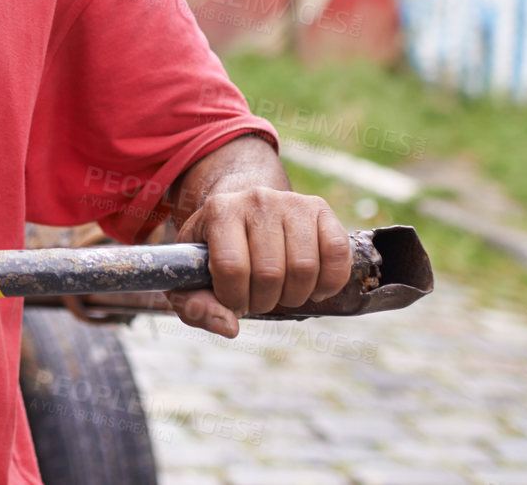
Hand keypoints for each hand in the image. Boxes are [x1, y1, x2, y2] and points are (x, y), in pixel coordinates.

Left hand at [165, 188, 350, 337]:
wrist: (241, 211)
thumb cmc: (215, 250)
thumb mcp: (189, 275)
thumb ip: (195, 305)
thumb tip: (228, 326)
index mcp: (219, 211)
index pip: (232, 267)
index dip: (234, 298)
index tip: (233, 301)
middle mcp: (256, 200)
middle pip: (270, 272)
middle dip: (263, 301)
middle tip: (257, 298)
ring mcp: (291, 202)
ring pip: (304, 268)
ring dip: (294, 295)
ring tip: (280, 291)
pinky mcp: (320, 209)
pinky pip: (337, 253)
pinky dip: (329, 282)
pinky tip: (312, 287)